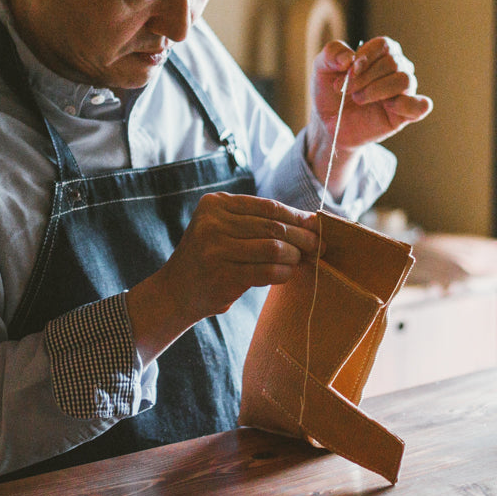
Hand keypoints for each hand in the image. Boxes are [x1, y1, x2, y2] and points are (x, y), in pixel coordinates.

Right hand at [126, 193, 317, 365]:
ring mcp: (215, 249)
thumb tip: (310, 221)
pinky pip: (267, 271)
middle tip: (319, 246)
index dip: (297, 216)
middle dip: (302, 237)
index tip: (317, 226)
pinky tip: (287, 274)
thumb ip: (259, 222)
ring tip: (301, 261)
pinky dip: (283, 273)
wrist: (177, 291)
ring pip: (273, 248)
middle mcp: (212, 222)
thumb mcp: (226, 229)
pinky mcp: (221, 275)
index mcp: (216, 204)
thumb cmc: (212, 257)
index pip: (268, 207)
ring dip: (295, 256)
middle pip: (273, 227)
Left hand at [307, 37, 433, 196]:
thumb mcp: (321, 68)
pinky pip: (421, 106)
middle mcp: (398, 69)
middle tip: (344, 89)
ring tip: (358, 99)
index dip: (366, 56)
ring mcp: (404, 92)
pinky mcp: (405, 114)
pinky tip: (388, 106)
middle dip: (364, 76)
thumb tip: (348, 58)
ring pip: (405, 80)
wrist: (329, 123)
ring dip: (377, 89)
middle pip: (393, 62)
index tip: (348, 69)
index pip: (385, 45)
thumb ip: (332, 53)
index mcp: (382, 53)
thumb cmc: (330, 92)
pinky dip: (407, 104)